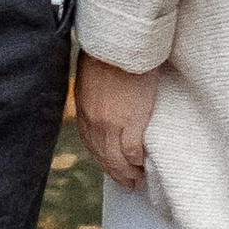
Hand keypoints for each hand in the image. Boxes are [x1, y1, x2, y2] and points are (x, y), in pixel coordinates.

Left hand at [73, 52, 158, 193]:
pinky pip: (134, 151)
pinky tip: (144, 164)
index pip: (90, 142)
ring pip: (118, 159)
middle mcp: (94, 123)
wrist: (119, 43)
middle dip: (114, 172)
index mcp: (84, 110)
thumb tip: (102, 98)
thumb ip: (94, 93)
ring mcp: (112, 125)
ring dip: (127, 173)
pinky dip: (138, 160)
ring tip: (137, 180)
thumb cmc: (107, 50)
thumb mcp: (91, 74)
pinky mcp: (131, 122)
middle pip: (103, 156)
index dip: (101, 157)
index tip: (110, 165)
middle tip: (126, 184)